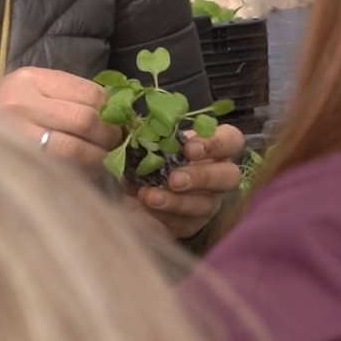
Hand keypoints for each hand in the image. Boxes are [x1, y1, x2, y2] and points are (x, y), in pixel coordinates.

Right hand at [0, 66, 121, 170]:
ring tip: (106, 158)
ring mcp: (14, 134)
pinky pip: (60, 167)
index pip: (89, 92)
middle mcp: (20, 103)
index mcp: (29, 79)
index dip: (113, 108)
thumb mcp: (30, 87)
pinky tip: (87, 169)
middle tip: (119, 142)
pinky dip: (82, 170)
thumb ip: (67, 93)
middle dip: (111, 134)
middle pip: (86, 119)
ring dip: (100, 157)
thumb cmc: (2, 108)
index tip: (120, 118)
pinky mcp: (15, 160)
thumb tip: (116, 108)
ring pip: (75, 148)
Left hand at [134, 123, 244, 238]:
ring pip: (208, 204)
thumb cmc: (130, 158)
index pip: (230, 140)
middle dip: (202, 177)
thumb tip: (126, 117)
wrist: (110, 194)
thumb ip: (133, 126)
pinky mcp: (191, 223)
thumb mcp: (129, 138)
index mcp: (206, 145)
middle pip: (229, 176)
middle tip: (174, 179)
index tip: (188, 149)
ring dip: (179, 201)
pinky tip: (148, 207)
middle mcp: (213, 172)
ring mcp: (206, 201)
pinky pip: (188, 222)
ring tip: (150, 196)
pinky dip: (166, 215)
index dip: (215, 143)